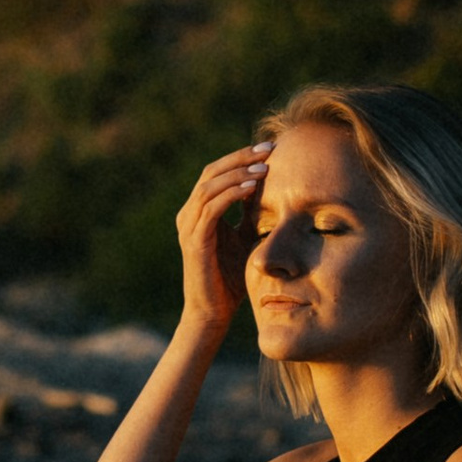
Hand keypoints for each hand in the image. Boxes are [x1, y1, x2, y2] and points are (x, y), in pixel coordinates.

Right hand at [174, 141, 271, 335]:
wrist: (213, 313)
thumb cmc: (231, 279)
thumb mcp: (245, 239)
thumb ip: (251, 215)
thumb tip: (273, 191)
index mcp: (198, 211)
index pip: (218, 172)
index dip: (242, 158)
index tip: (271, 149)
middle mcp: (188, 214)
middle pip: (212, 171)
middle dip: (241, 157)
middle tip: (270, 148)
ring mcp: (188, 226)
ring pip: (210, 185)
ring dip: (239, 172)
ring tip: (265, 166)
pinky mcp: (194, 240)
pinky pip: (211, 207)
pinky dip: (231, 193)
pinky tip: (253, 187)